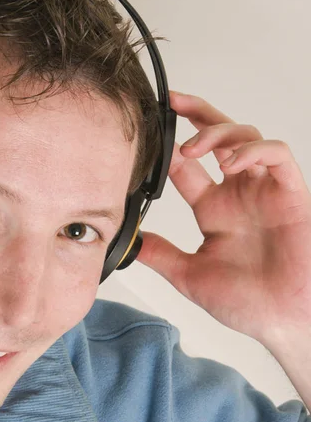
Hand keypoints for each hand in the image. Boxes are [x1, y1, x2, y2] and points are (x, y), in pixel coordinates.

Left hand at [137, 91, 310, 345]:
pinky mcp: (291, 194)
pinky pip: (277, 156)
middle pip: (218, 138)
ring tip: (195, 148)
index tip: (147, 136)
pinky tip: (231, 162)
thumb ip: (161, 254)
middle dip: (197, 114)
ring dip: (219, 133)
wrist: (282, 320)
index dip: (169, 149)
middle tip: (171, 101)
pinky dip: (255, 150)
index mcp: (213, 211)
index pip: (186, 168)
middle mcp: (237, 195)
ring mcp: (263, 192)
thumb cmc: (246, 302)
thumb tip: (130, 239)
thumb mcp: (189, 275)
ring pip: (246, 138)